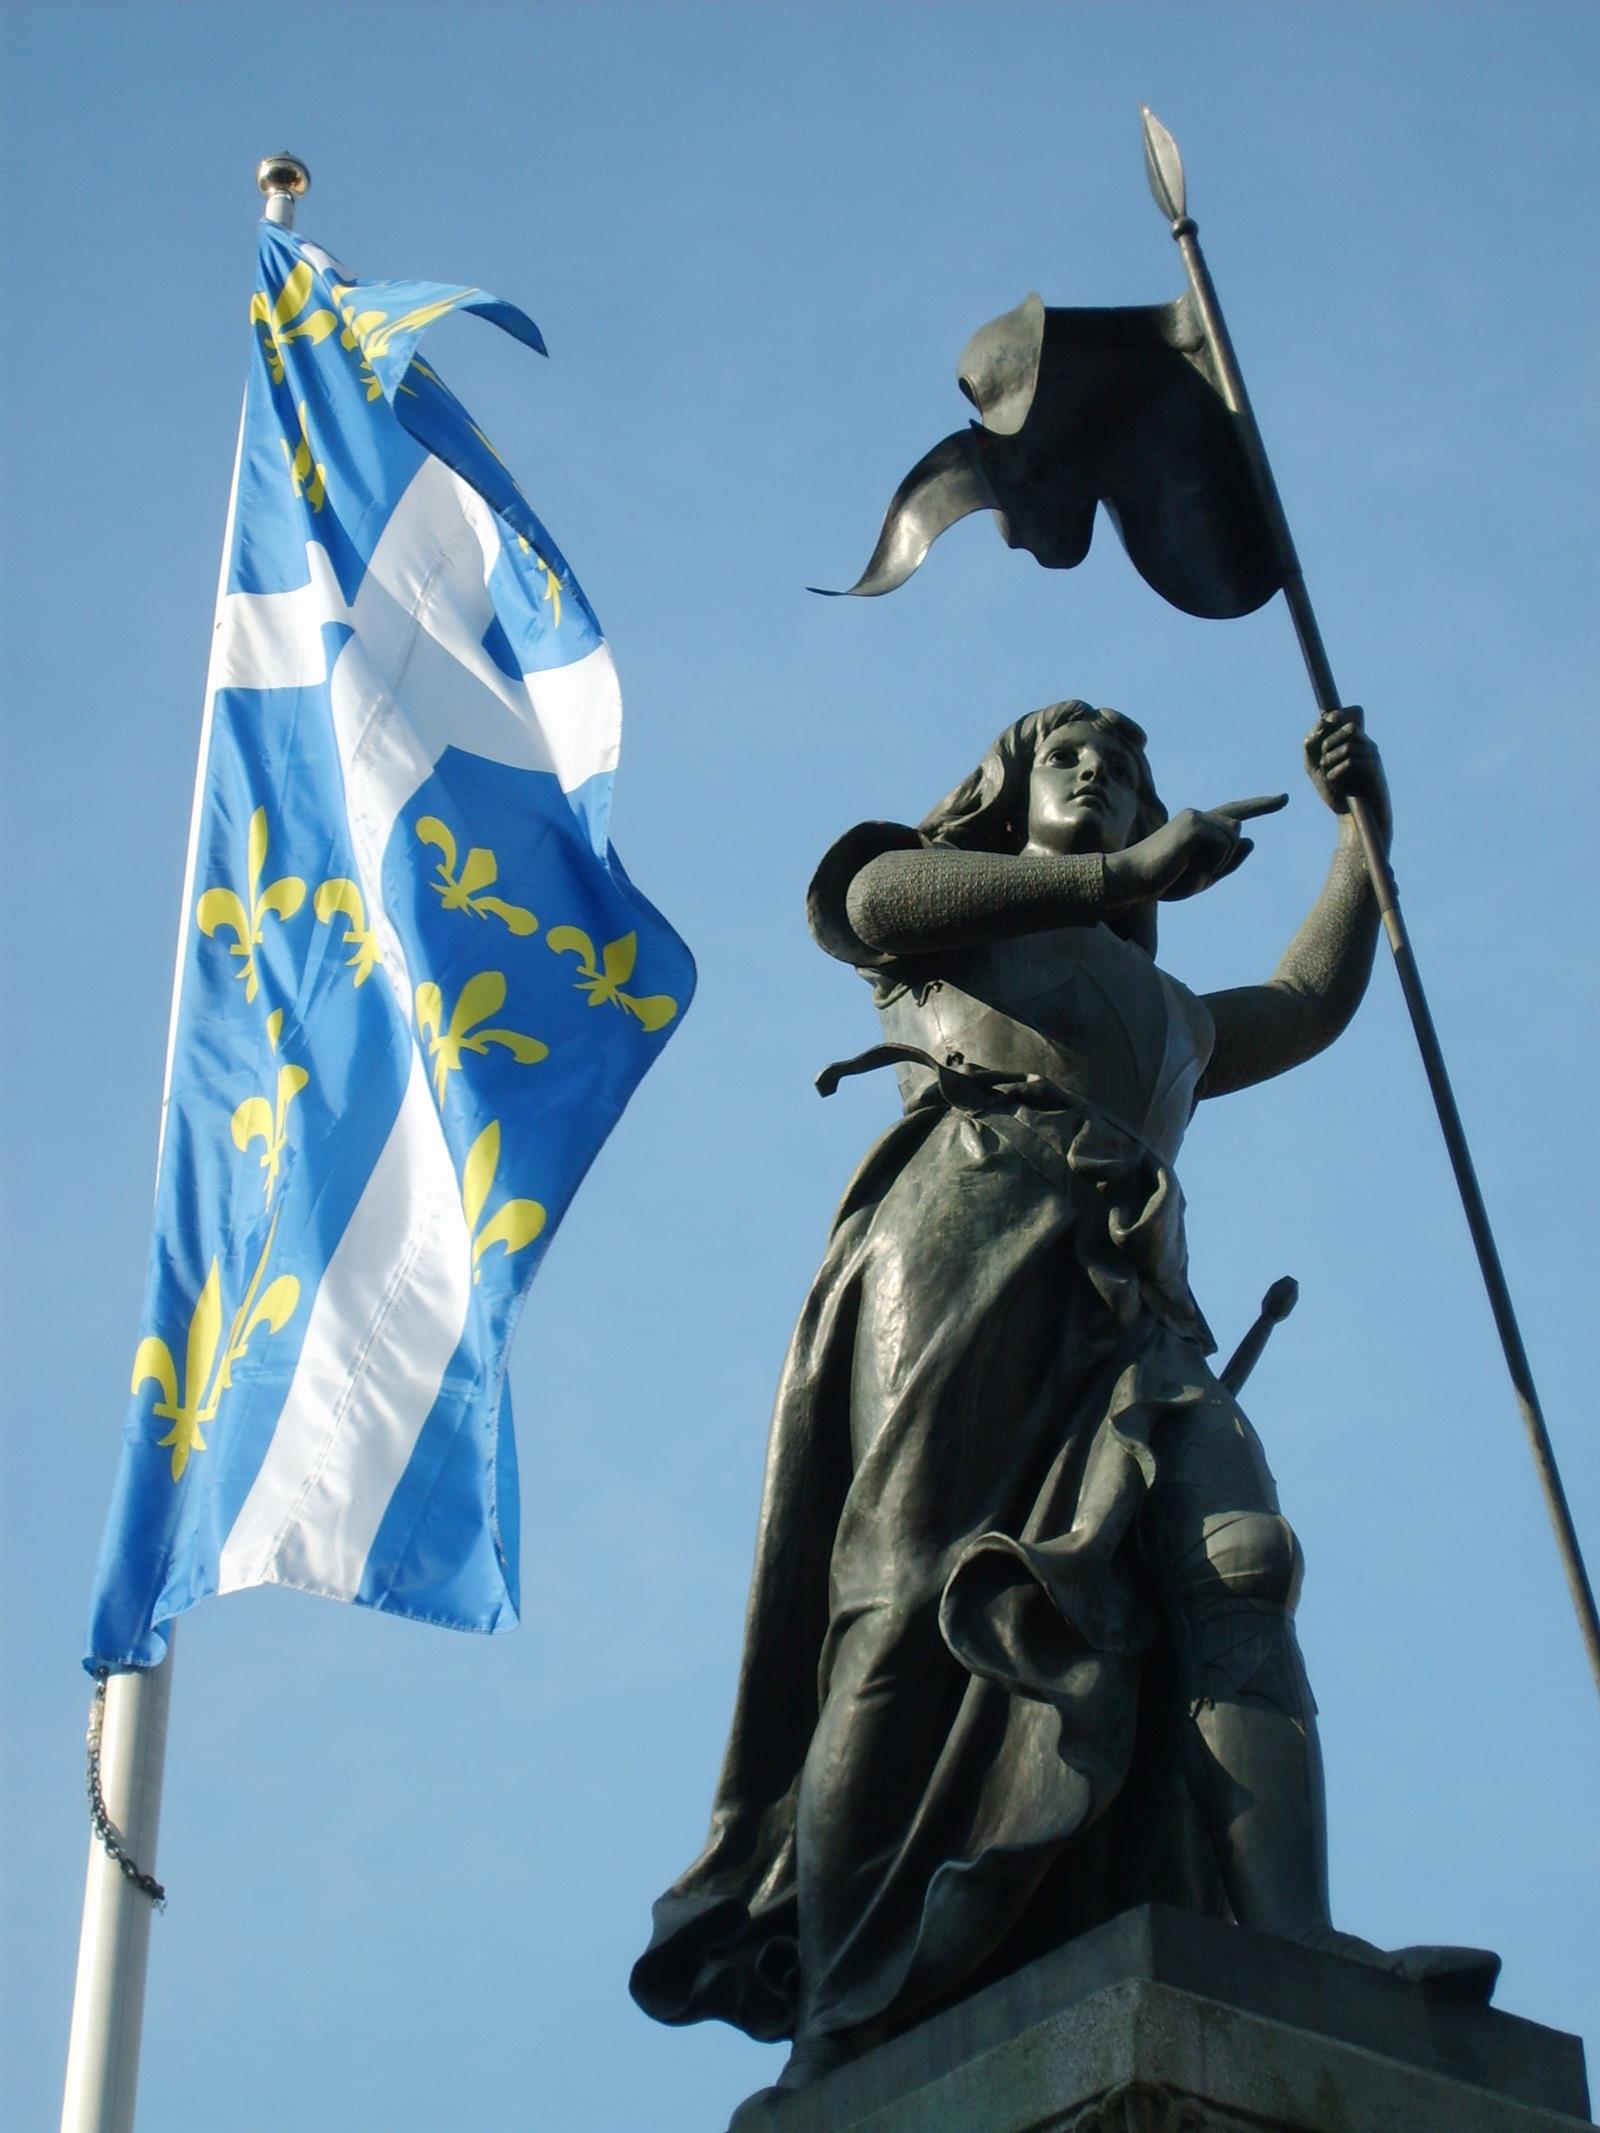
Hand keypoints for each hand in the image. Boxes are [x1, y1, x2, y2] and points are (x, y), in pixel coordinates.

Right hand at [1105, 793, 1287, 904]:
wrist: (1133, 879)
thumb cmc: (1163, 881)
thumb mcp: (1203, 877)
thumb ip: (1229, 861)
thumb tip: (1250, 838)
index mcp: (1199, 825)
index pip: (1235, 812)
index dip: (1262, 805)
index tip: (1284, 798)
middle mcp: (1198, 816)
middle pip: (1236, 836)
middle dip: (1221, 863)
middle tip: (1186, 875)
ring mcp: (1195, 817)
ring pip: (1232, 841)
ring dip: (1215, 865)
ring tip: (1184, 871)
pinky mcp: (1193, 825)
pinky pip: (1224, 847)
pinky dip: (1210, 865)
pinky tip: (1185, 867)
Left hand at [1305, 707, 1391, 847]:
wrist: (1353, 817)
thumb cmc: (1336, 792)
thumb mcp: (1315, 768)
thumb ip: (1310, 747)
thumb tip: (1319, 725)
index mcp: (1353, 742)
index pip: (1346, 717)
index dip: (1335, 716)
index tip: (1325, 721)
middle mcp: (1365, 745)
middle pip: (1347, 728)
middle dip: (1328, 745)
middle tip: (1324, 765)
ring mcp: (1371, 756)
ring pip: (1347, 747)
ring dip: (1331, 762)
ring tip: (1330, 777)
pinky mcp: (1374, 769)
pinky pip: (1351, 761)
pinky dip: (1337, 773)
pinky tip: (1336, 783)